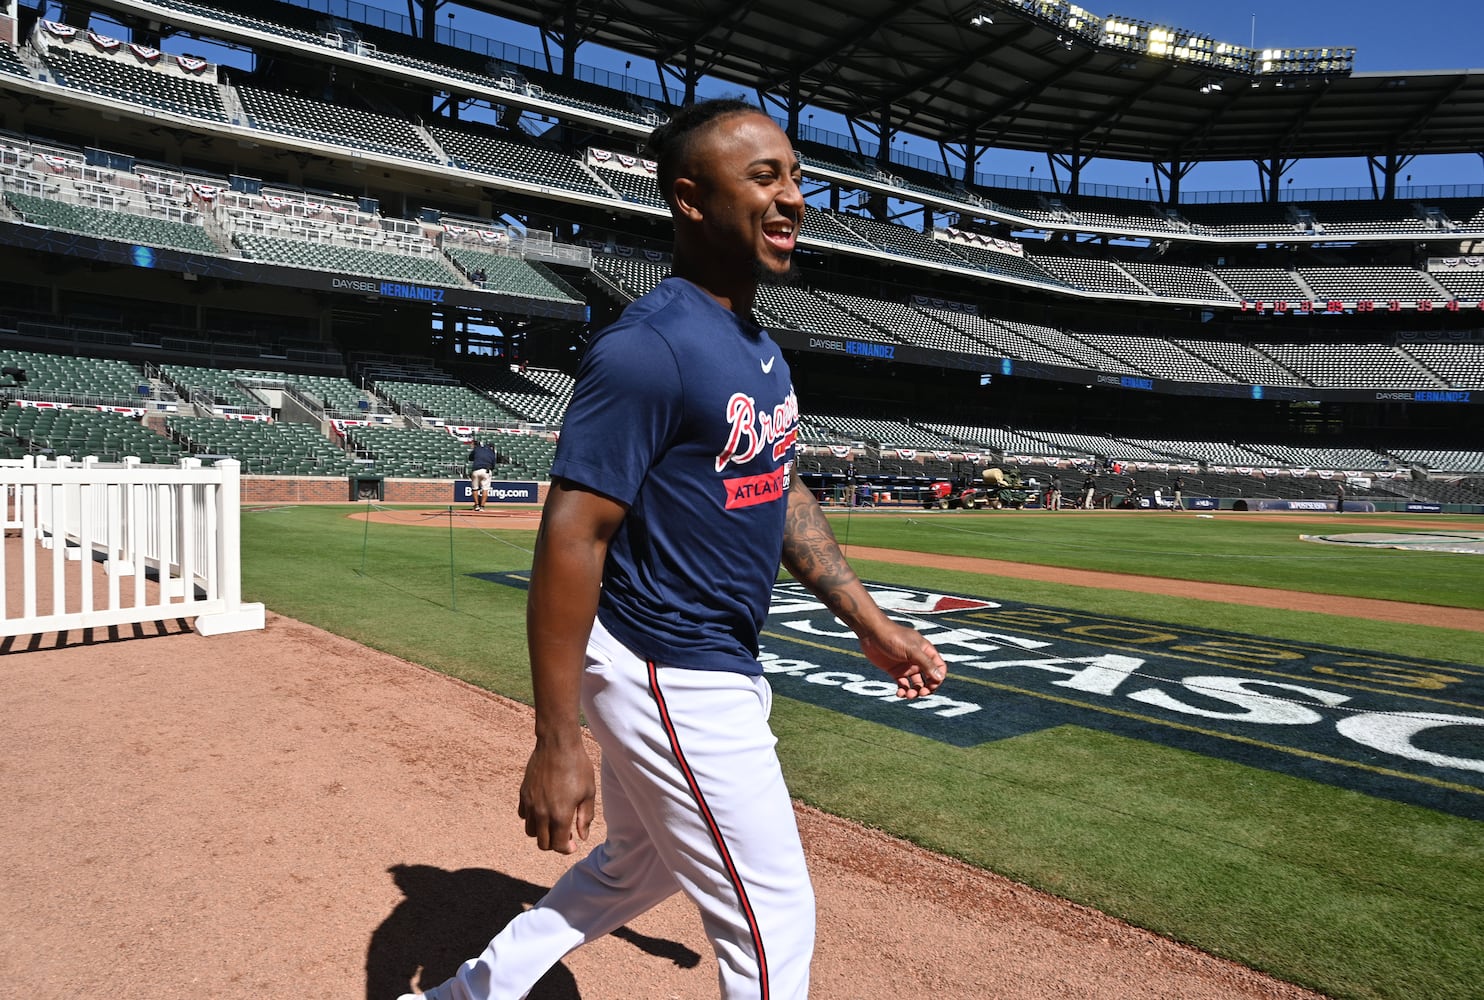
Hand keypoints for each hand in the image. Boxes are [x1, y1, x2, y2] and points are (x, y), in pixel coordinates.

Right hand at [517, 737, 595, 853]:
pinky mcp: (524, 793)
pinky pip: (523, 815)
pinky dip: (531, 818)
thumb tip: (582, 836)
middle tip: (565, 834)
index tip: (573, 844)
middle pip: (543, 844)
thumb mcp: (588, 793)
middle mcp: (542, 813)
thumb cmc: (577, 767)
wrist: (558, 744)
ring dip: (541, 832)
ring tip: (553, 822)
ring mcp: (530, 803)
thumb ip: (585, 817)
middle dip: (554, 844)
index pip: (558, 846)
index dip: (566, 849)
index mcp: (560, 815)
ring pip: (530, 831)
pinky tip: (543, 809)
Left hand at [859, 623, 946, 698]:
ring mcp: (907, 666)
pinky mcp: (895, 671)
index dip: (938, 678)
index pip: (939, 667)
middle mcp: (918, 660)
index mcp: (926, 652)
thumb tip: (939, 678)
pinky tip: (899, 693)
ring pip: (916, 684)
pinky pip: (903, 685)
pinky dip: (903, 691)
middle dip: (927, 688)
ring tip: (908, 695)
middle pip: (929, 679)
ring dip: (914, 692)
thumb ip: (926, 663)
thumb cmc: (893, 637)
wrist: (872, 634)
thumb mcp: (912, 650)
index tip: (932, 685)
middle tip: (921, 693)